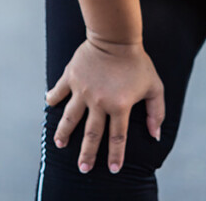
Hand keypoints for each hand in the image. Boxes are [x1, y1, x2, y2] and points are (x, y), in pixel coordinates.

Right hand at [45, 37, 164, 173]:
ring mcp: (82, 90)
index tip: (113, 169)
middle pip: (91, 134)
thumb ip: (156, 111)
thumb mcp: (154, 86)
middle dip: (87, 154)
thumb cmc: (137, 62)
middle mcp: (99, 102)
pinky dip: (53, 98)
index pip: (117, 137)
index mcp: (119, 106)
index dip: (116, 155)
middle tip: (83, 168)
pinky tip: (49, 105)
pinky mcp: (71, 76)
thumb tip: (155, 135)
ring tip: (59, 144)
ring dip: (64, 133)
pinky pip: (59, 91)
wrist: (115, 37)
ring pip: (70, 118)